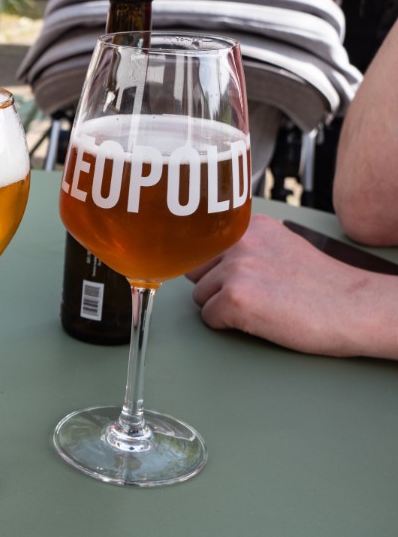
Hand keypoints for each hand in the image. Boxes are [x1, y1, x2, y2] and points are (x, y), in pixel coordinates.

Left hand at [186, 214, 397, 358]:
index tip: (232, 279)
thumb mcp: (281, 247)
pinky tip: (259, 320)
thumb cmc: (323, 286)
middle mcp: (240, 241)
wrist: (356, 307)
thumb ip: (247, 248)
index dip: (215, 269)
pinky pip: (209, 318)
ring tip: (261, 308)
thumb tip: (213, 261)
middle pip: (196, 271)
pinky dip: (228, 326)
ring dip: (221, 308)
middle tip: (253, 297)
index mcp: (251, 226)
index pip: (204, 247)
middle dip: (214, 287)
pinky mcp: (236, 298)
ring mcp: (236, 268)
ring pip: (200, 296)